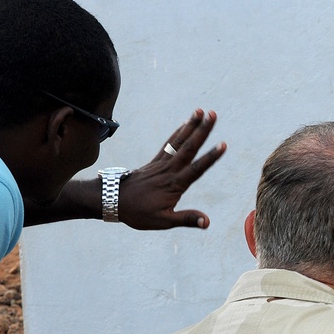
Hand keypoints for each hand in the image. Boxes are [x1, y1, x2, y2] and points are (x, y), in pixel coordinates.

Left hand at [117, 109, 226, 229]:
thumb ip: (186, 220)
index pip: (196, 169)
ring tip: (200, 111)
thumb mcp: (162, 221)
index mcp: (174, 185)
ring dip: (190, 126)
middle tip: (213, 115)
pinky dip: (177, 133)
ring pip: (178, 141)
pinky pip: (168, 144)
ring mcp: (161, 163)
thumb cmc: (138, 213)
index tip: (223, 144)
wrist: (111, 200)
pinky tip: (185, 124)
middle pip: (188, 148)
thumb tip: (207, 222)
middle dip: (202, 131)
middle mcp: (169, 170)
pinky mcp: (155, 161)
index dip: (210, 157)